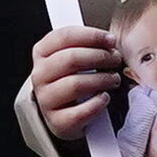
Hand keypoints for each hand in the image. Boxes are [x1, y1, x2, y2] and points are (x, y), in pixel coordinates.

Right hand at [29, 23, 125, 142]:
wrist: (63, 114)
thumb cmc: (72, 80)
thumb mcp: (72, 58)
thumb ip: (84, 45)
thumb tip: (109, 40)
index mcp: (42, 53)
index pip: (64, 36)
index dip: (91, 35)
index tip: (110, 39)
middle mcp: (40, 74)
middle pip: (71, 59)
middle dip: (100, 57)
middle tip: (115, 59)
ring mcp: (46, 98)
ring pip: (76, 84)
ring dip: (102, 79)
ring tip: (113, 79)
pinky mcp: (57, 121)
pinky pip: (80, 111)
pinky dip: (97, 104)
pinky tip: (104, 98)